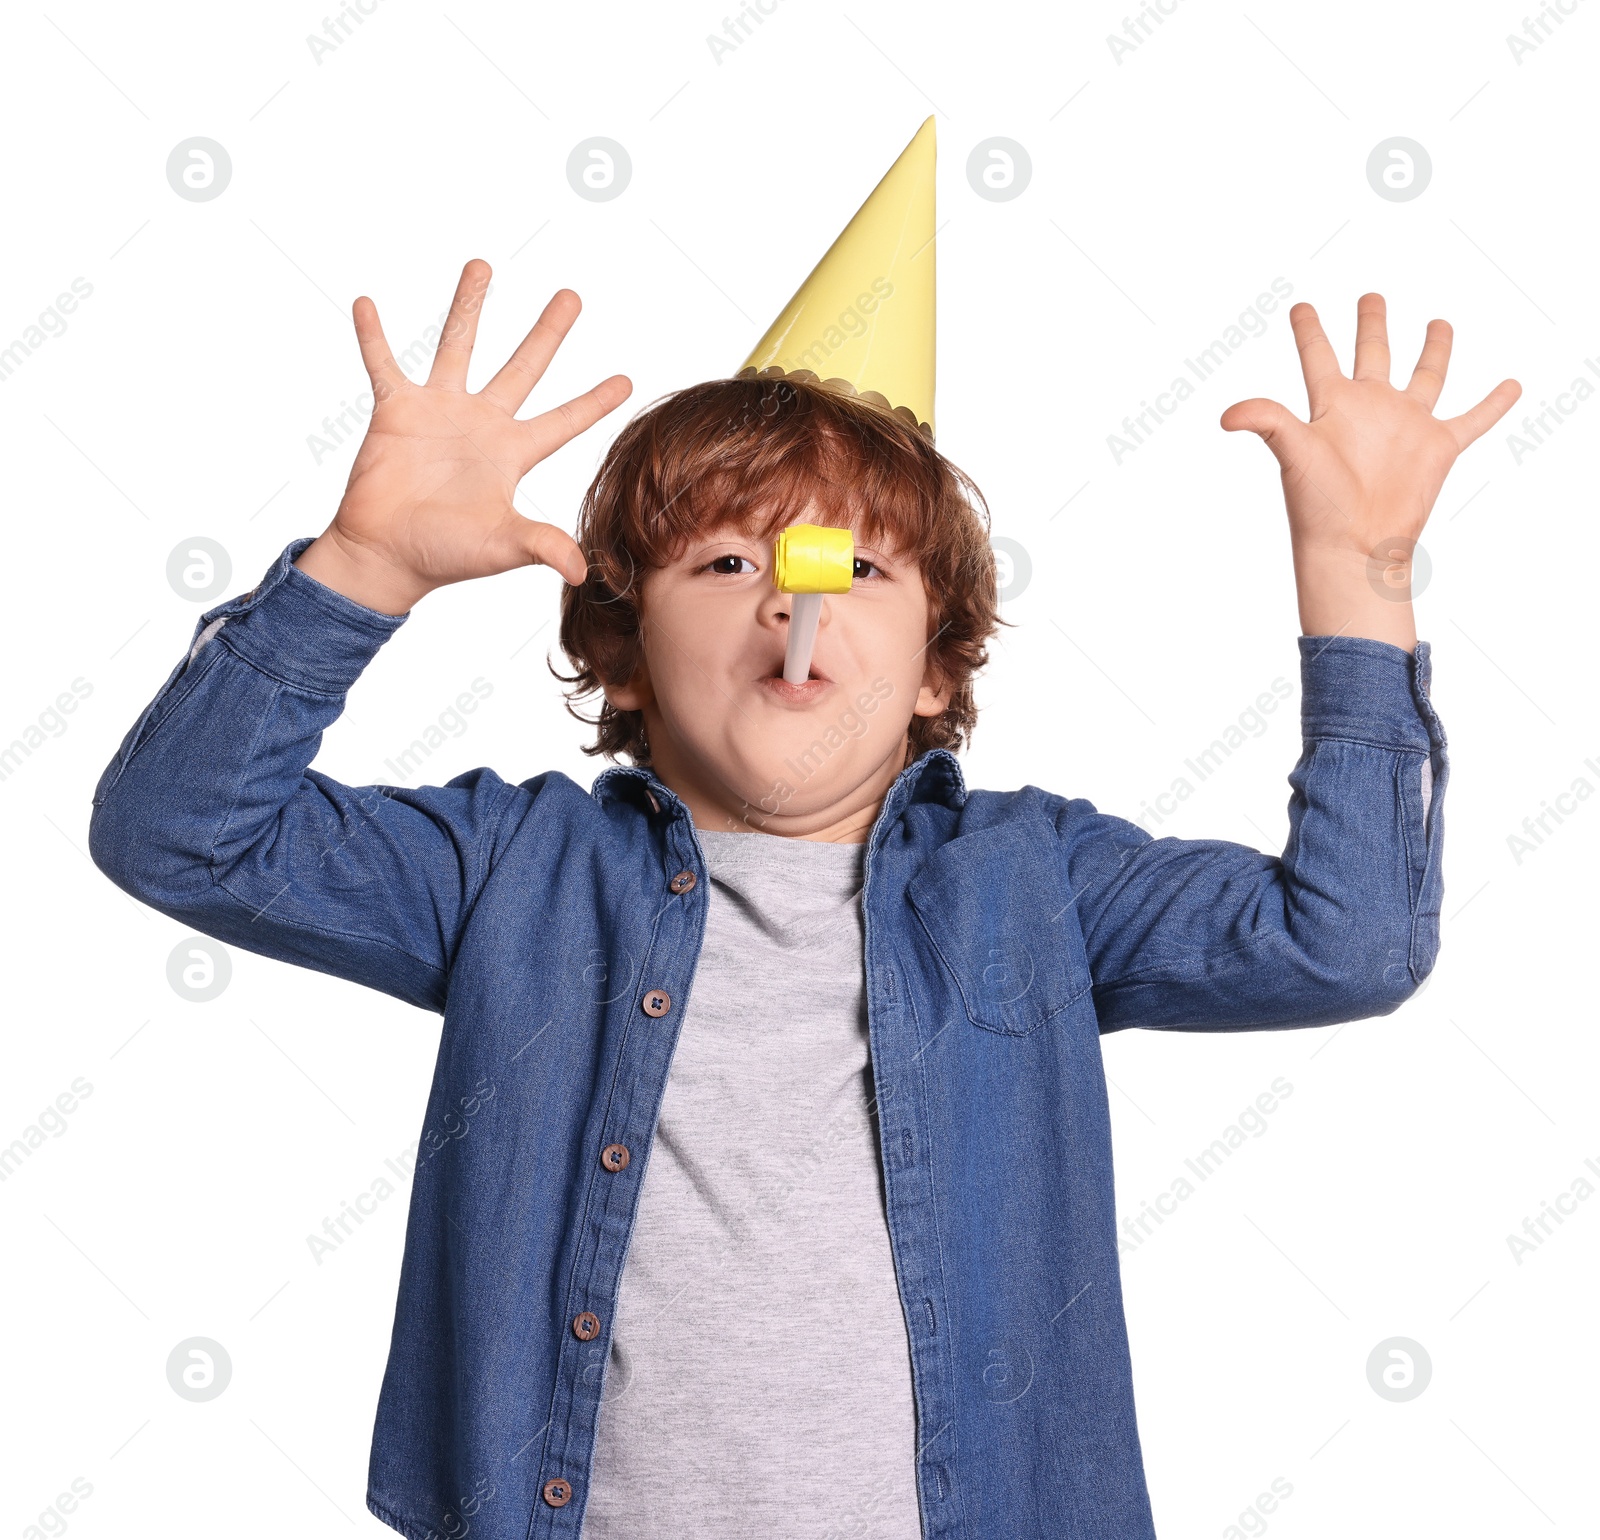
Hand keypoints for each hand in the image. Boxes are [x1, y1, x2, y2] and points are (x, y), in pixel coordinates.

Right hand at [295, 259, 631, 614]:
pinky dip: (373, 335)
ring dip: (469, 305)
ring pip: (458, 345)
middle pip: (524, 367)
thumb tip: (581, 568)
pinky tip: (366, 302)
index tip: (627, 379)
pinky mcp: (396, 411)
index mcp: (512, 453)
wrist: (386, 555)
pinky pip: (383, 363)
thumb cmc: (444, 554)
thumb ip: (541, 545)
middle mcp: (481, 424)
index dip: (594, 401)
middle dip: (548, 331)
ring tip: (482, 265)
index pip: (564, 420)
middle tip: (572, 295)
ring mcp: (438, 412)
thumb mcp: (501, 545)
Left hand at [1220, 293, 1518, 648]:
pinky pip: (1473, 420)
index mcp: (1332, 405)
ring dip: (1434, 349)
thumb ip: (1265, 421)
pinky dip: (1494, 404)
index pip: (1318, 356)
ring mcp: (1406, 426)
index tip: (1300, 306)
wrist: (1354, 546)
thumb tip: (1226, 416)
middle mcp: (1370, 408)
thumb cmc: (1318, 505)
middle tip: (1371, 296)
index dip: (1309, 330)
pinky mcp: (1438, 447)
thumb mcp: (1291, 452)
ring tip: (1438, 323)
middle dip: (1371, 324)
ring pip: (1426, 376)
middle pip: (1372, 353)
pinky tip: (1511, 384)